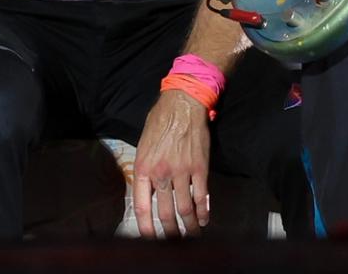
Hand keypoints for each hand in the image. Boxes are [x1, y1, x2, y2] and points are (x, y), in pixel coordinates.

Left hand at [132, 89, 211, 237]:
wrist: (182, 104)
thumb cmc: (159, 122)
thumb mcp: (143, 145)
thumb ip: (146, 170)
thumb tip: (149, 191)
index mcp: (144, 167)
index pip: (142, 205)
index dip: (146, 226)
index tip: (150, 239)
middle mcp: (161, 173)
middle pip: (165, 212)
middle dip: (169, 232)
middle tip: (173, 242)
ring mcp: (181, 171)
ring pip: (185, 208)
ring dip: (189, 226)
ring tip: (191, 236)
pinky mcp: (200, 168)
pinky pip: (202, 196)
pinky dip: (204, 211)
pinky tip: (205, 219)